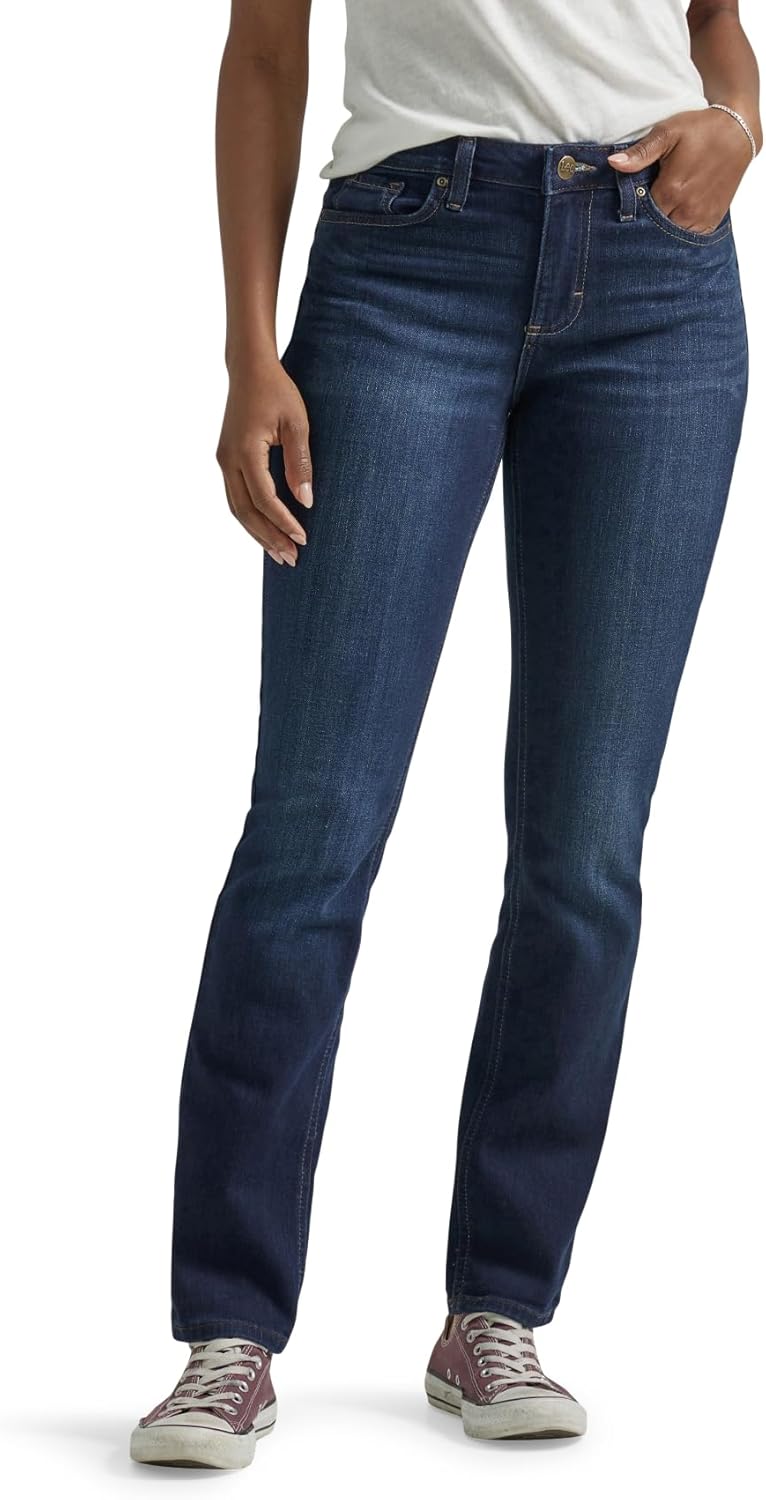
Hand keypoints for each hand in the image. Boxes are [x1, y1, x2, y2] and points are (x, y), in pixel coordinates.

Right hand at [216, 358, 312, 564]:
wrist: (249, 369)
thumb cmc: (277, 391)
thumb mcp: (297, 423)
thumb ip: (300, 463)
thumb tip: (306, 501)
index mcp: (245, 452)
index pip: (264, 499)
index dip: (283, 522)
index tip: (303, 538)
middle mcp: (228, 460)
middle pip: (246, 512)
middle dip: (269, 538)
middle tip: (291, 559)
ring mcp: (224, 461)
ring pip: (237, 508)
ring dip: (257, 533)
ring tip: (279, 554)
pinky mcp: (226, 460)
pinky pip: (235, 498)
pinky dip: (250, 518)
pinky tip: (265, 531)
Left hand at [608, 106, 754, 232]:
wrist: (737, 133)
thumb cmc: (700, 130)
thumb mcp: (667, 133)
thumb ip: (641, 153)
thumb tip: (614, 163)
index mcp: (671, 191)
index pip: (640, 214)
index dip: (634, 209)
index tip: (635, 200)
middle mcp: (686, 209)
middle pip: (655, 228)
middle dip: (648, 220)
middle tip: (648, 205)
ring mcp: (701, 217)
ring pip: (672, 236)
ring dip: (664, 227)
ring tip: (665, 208)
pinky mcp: (712, 220)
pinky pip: (691, 236)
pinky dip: (682, 230)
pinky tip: (677, 216)